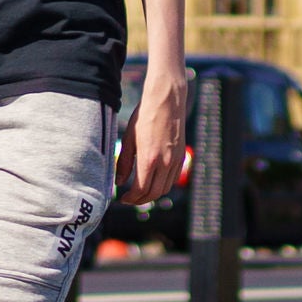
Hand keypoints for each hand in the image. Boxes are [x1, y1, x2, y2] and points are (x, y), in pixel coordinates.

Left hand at [120, 79, 188, 207]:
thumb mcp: (129, 139)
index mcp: (149, 159)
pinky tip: (153, 180)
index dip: (131, 198)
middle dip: (140, 200)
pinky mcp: (181, 156)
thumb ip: (123, 163)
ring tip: (140, 191)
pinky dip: (162, 185)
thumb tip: (120, 182)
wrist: (166, 101)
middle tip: (130, 199)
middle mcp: (165, 163)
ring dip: (152, 194)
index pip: (141, 190)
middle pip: (154, 194)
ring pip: (165, 189)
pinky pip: (172, 179)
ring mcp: (175, 160)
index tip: (123, 198)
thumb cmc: (145, 117)